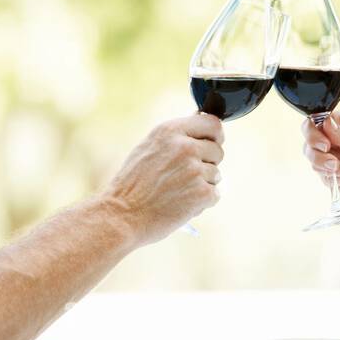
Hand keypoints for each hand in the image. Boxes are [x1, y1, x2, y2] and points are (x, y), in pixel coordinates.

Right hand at [105, 112, 224, 245]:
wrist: (121, 216)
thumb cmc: (132, 185)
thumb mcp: (148, 148)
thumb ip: (176, 138)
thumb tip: (203, 132)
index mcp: (170, 131)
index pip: (212, 124)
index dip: (214, 136)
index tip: (211, 144)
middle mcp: (185, 147)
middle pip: (218, 150)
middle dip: (207, 163)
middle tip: (184, 176)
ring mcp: (195, 170)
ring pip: (216, 174)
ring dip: (202, 184)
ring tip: (176, 192)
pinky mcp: (202, 193)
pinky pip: (215, 194)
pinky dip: (202, 202)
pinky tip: (181, 204)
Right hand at [300, 110, 339, 200]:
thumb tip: (325, 124)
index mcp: (337, 124)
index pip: (312, 124)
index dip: (313, 134)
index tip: (326, 145)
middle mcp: (329, 140)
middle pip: (308, 146)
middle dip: (320, 157)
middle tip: (335, 163)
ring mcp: (328, 159)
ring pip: (315, 165)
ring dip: (337, 170)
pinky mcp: (331, 177)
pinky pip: (327, 180)